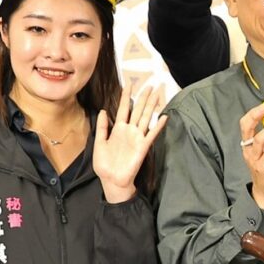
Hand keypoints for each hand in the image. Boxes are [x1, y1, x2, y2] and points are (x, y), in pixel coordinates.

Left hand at [93, 81, 167, 202]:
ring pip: (146, 117)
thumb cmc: (104, 164)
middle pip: (138, 110)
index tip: (129, 84)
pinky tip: (164, 117)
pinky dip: (158, 126)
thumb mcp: (99, 142)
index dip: (126, 96)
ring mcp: (137, 138)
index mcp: (118, 129)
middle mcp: (129, 130)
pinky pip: (151, 134)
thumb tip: (103, 110)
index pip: (124, 108)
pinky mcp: (143, 147)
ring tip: (158, 94)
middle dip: (144, 97)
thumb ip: (102, 127)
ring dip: (152, 106)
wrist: (111, 180)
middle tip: (151, 84)